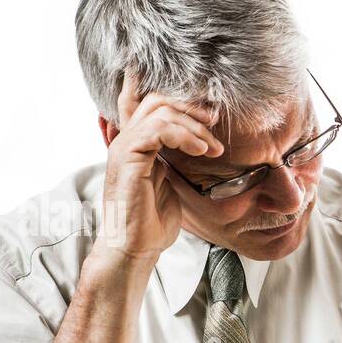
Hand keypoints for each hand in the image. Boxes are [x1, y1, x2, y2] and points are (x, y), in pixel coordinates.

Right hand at [97, 70, 223, 264]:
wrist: (137, 246)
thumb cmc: (154, 220)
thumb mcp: (172, 182)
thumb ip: (177, 158)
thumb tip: (202, 144)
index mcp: (136, 143)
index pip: (147, 103)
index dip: (175, 95)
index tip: (208, 107)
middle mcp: (127, 139)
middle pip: (157, 100)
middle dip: (191, 107)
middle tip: (216, 123)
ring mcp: (125, 147)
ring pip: (161, 112)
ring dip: (194, 126)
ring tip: (214, 148)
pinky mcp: (129, 157)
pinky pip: (159, 129)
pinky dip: (184, 135)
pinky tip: (201, 150)